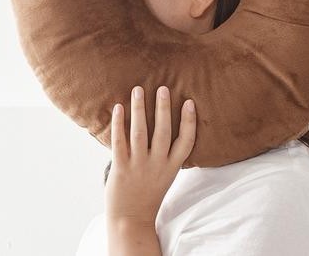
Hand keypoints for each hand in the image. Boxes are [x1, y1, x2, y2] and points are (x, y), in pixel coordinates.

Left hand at [107, 86, 195, 255]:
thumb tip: (158, 128)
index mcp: (172, 167)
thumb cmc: (147, 197)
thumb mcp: (164, 177)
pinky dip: (119, 124)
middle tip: (163, 88)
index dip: (189, 121)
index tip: (189, 102)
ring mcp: (139, 166)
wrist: (131, 220)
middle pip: (163, 131)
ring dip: (140, 109)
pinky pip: (119, 142)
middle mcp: (158, 165)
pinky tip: (118, 108)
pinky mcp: (121, 169)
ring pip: (140, 133)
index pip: (186, 141)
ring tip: (139, 90)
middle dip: (163, 108)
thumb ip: (164, 156)